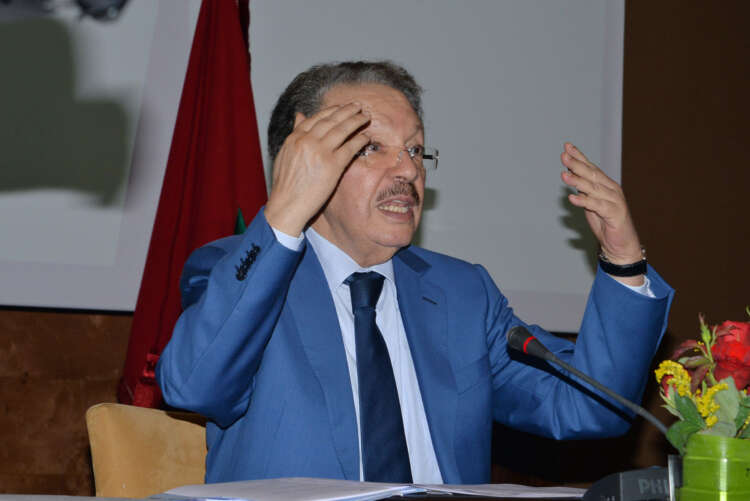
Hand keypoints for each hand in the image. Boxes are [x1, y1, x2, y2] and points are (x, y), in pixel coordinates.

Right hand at [265, 103, 370, 235]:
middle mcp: (308, 141)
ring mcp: (321, 152)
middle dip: (347, 111)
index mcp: (295, 138)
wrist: (287, 205)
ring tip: (365, 116)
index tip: (341, 107)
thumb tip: (299, 115)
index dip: (331, 111)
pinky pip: (350, 148)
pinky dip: (359, 140)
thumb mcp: (284, 153)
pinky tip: (366, 137)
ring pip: (342, 130)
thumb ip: (294, 133)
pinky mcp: (332, 165)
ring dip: (356, 121)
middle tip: (359, 106)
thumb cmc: (285, 184)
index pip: (316, 118)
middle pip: (331, 121)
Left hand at [560, 142, 644, 283]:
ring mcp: (614, 201)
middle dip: (576, 164)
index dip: (579, 157)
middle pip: (592, 175)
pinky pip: (597, 206)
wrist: (621, 245)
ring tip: (563, 176)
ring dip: (577, 182)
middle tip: (563, 156)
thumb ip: (584, 190)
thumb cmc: (605, 223)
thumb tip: (570, 175)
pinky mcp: (614, 214)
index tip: (566, 147)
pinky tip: (572, 198)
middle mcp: (611, 190)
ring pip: (593, 189)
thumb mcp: (591, 203)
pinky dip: (584, 202)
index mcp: (606, 185)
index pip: (591, 167)